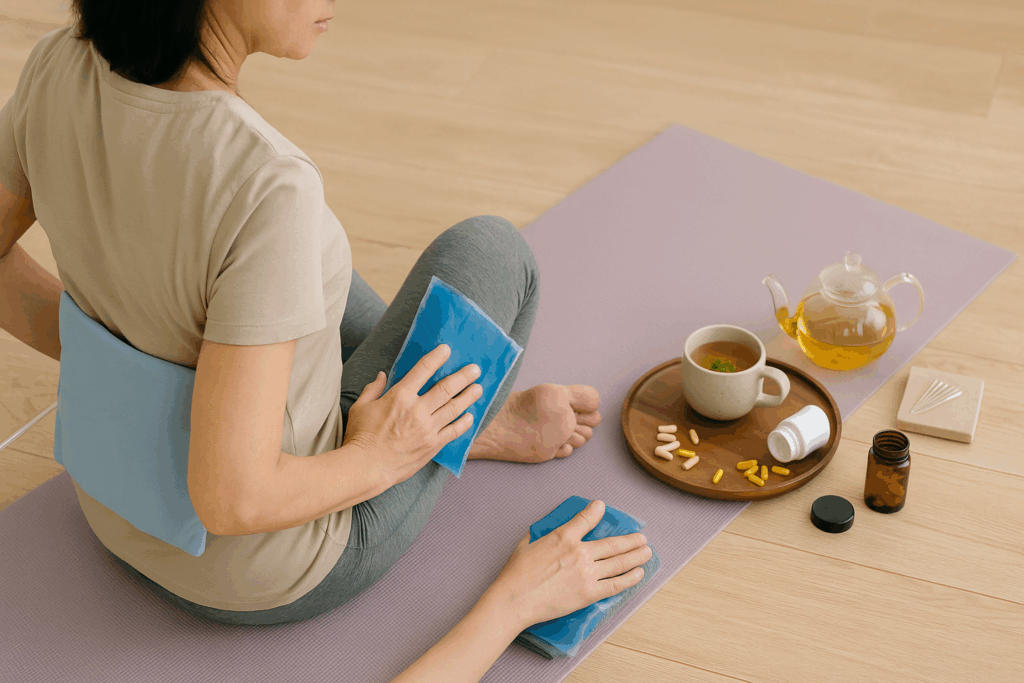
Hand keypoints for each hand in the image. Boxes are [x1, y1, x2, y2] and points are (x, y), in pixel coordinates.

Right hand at [343, 343, 482, 488]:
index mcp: (400, 396)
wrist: (367, 467)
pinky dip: (464, 423)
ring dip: (468, 396)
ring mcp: (428, 429)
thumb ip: (373, 389)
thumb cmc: (360, 436)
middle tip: (475, 369)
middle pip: (446, 388)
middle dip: (463, 376)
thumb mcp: (360, 407)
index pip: (422, 370)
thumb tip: (382, 375)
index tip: (447, 350)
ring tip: (479, 388)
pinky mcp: (432, 445)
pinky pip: (453, 431)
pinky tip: (471, 416)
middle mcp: (418, 410)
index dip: (437, 358)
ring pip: (454, 408)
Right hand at [483, 500, 650, 630]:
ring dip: (636, 556)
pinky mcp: (589, 593)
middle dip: (630, 540)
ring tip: (647, 552)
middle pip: (613, 544)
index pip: (586, 519)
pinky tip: (638, 573)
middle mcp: (580, 552)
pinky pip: (615, 584)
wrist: (516, 600)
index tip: (603, 507)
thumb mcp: (527, 543)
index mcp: (563, 537)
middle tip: (641, 538)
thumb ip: (542, 534)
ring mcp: (587, 573)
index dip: (596, 511)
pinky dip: (630, 578)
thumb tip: (547, 531)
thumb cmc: (517, 573)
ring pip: (619, 562)